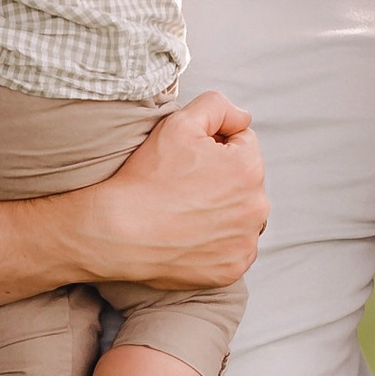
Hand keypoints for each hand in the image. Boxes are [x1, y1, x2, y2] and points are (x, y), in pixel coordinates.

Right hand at [82, 90, 265, 296]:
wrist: (118, 231)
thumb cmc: (147, 176)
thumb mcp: (179, 122)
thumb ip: (218, 106)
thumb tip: (243, 118)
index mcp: (249, 167)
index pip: (243, 144)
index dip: (213, 146)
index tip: (188, 161)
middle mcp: (256, 206)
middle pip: (245, 182)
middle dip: (222, 179)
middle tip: (183, 187)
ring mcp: (245, 241)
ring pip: (240, 216)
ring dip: (223, 212)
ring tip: (186, 212)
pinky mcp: (232, 269)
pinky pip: (232, 249)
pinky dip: (216, 244)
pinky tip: (189, 236)